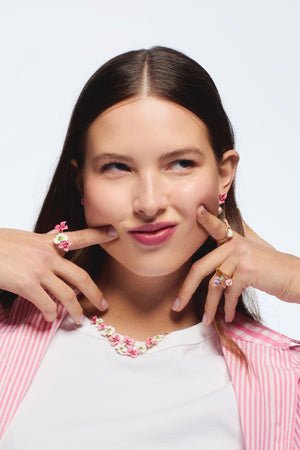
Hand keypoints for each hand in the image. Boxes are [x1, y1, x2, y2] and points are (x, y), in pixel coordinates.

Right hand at [0, 226, 117, 323]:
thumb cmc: (0, 244)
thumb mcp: (25, 238)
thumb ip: (43, 244)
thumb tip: (55, 244)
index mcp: (48, 242)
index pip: (79, 236)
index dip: (98, 234)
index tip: (115, 232)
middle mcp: (48, 255)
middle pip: (80, 276)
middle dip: (94, 292)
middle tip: (103, 304)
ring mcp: (39, 270)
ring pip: (66, 295)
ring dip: (75, 310)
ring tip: (79, 319)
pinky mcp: (27, 284)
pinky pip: (45, 304)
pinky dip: (49, 314)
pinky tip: (48, 318)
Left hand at [173, 206, 299, 324]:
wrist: (296, 278)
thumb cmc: (272, 271)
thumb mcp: (252, 254)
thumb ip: (233, 253)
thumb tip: (214, 262)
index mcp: (234, 239)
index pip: (216, 226)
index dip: (205, 219)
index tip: (195, 211)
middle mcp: (235, 244)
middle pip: (201, 267)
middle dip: (186, 290)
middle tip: (176, 305)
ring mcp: (241, 255)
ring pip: (214, 284)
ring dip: (209, 306)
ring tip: (206, 320)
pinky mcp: (247, 270)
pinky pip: (229, 292)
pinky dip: (226, 308)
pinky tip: (226, 317)